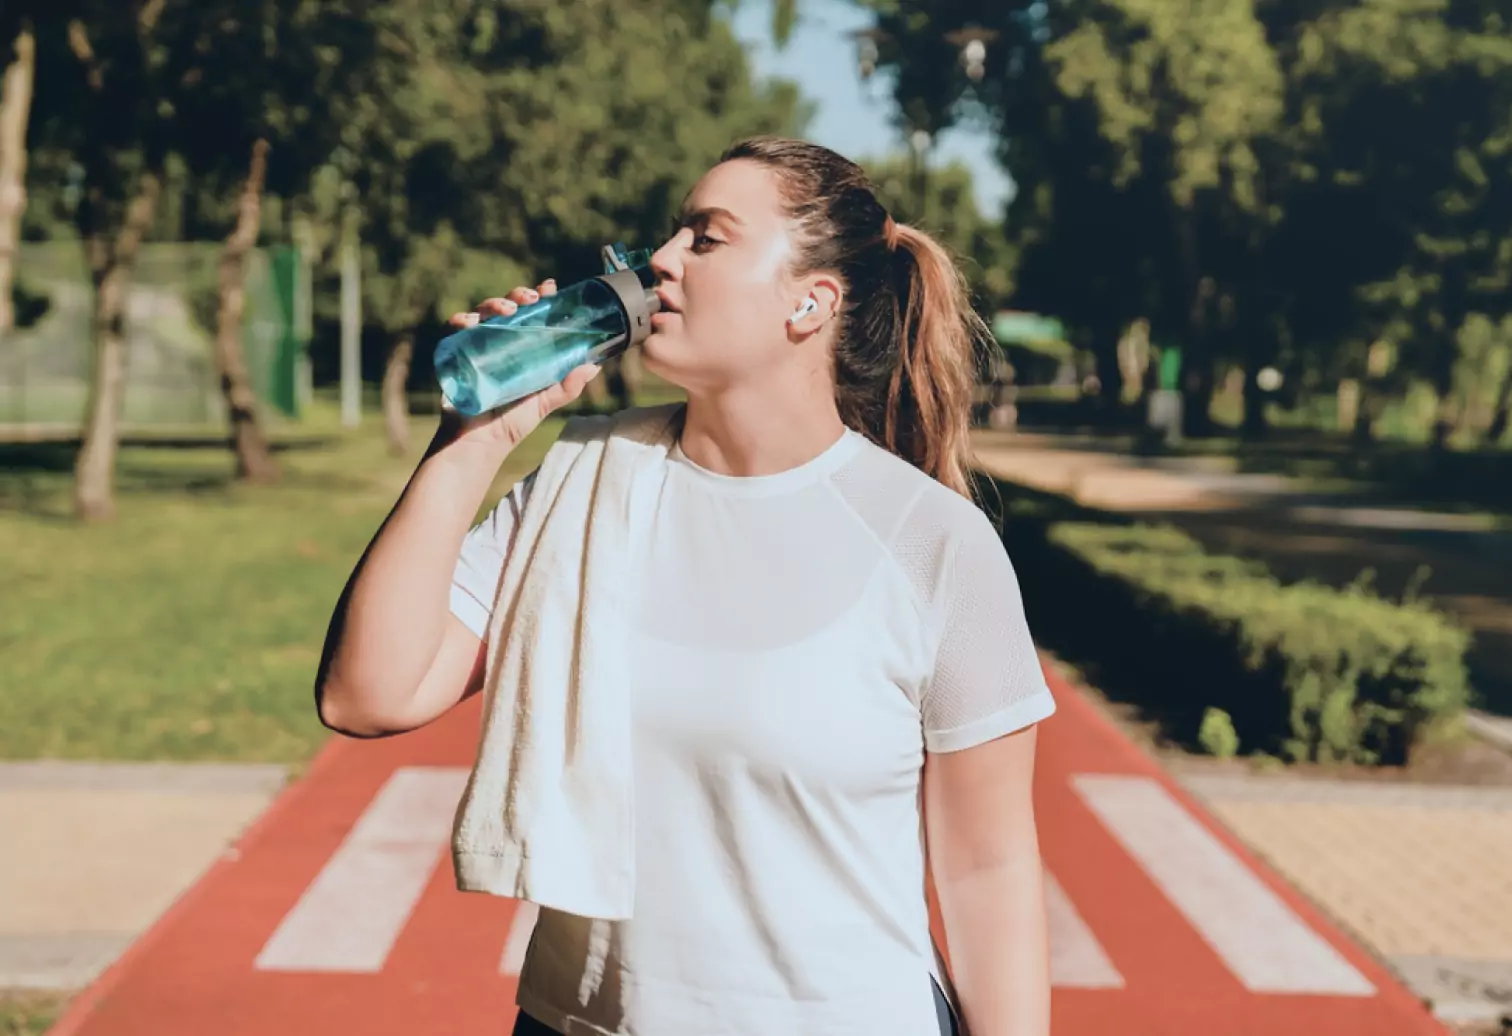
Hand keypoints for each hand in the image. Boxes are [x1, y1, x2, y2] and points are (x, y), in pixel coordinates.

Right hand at [438, 279, 602, 452]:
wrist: (480, 444)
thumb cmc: (512, 422)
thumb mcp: (544, 402)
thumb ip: (568, 386)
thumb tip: (595, 366)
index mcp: (521, 347)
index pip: (530, 314)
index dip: (539, 297)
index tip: (549, 288)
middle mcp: (498, 341)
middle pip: (507, 308)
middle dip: (518, 295)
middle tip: (532, 298)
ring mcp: (475, 345)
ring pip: (482, 312)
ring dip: (493, 304)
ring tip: (508, 311)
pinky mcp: (453, 354)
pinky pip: (453, 330)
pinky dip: (460, 321)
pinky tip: (470, 322)